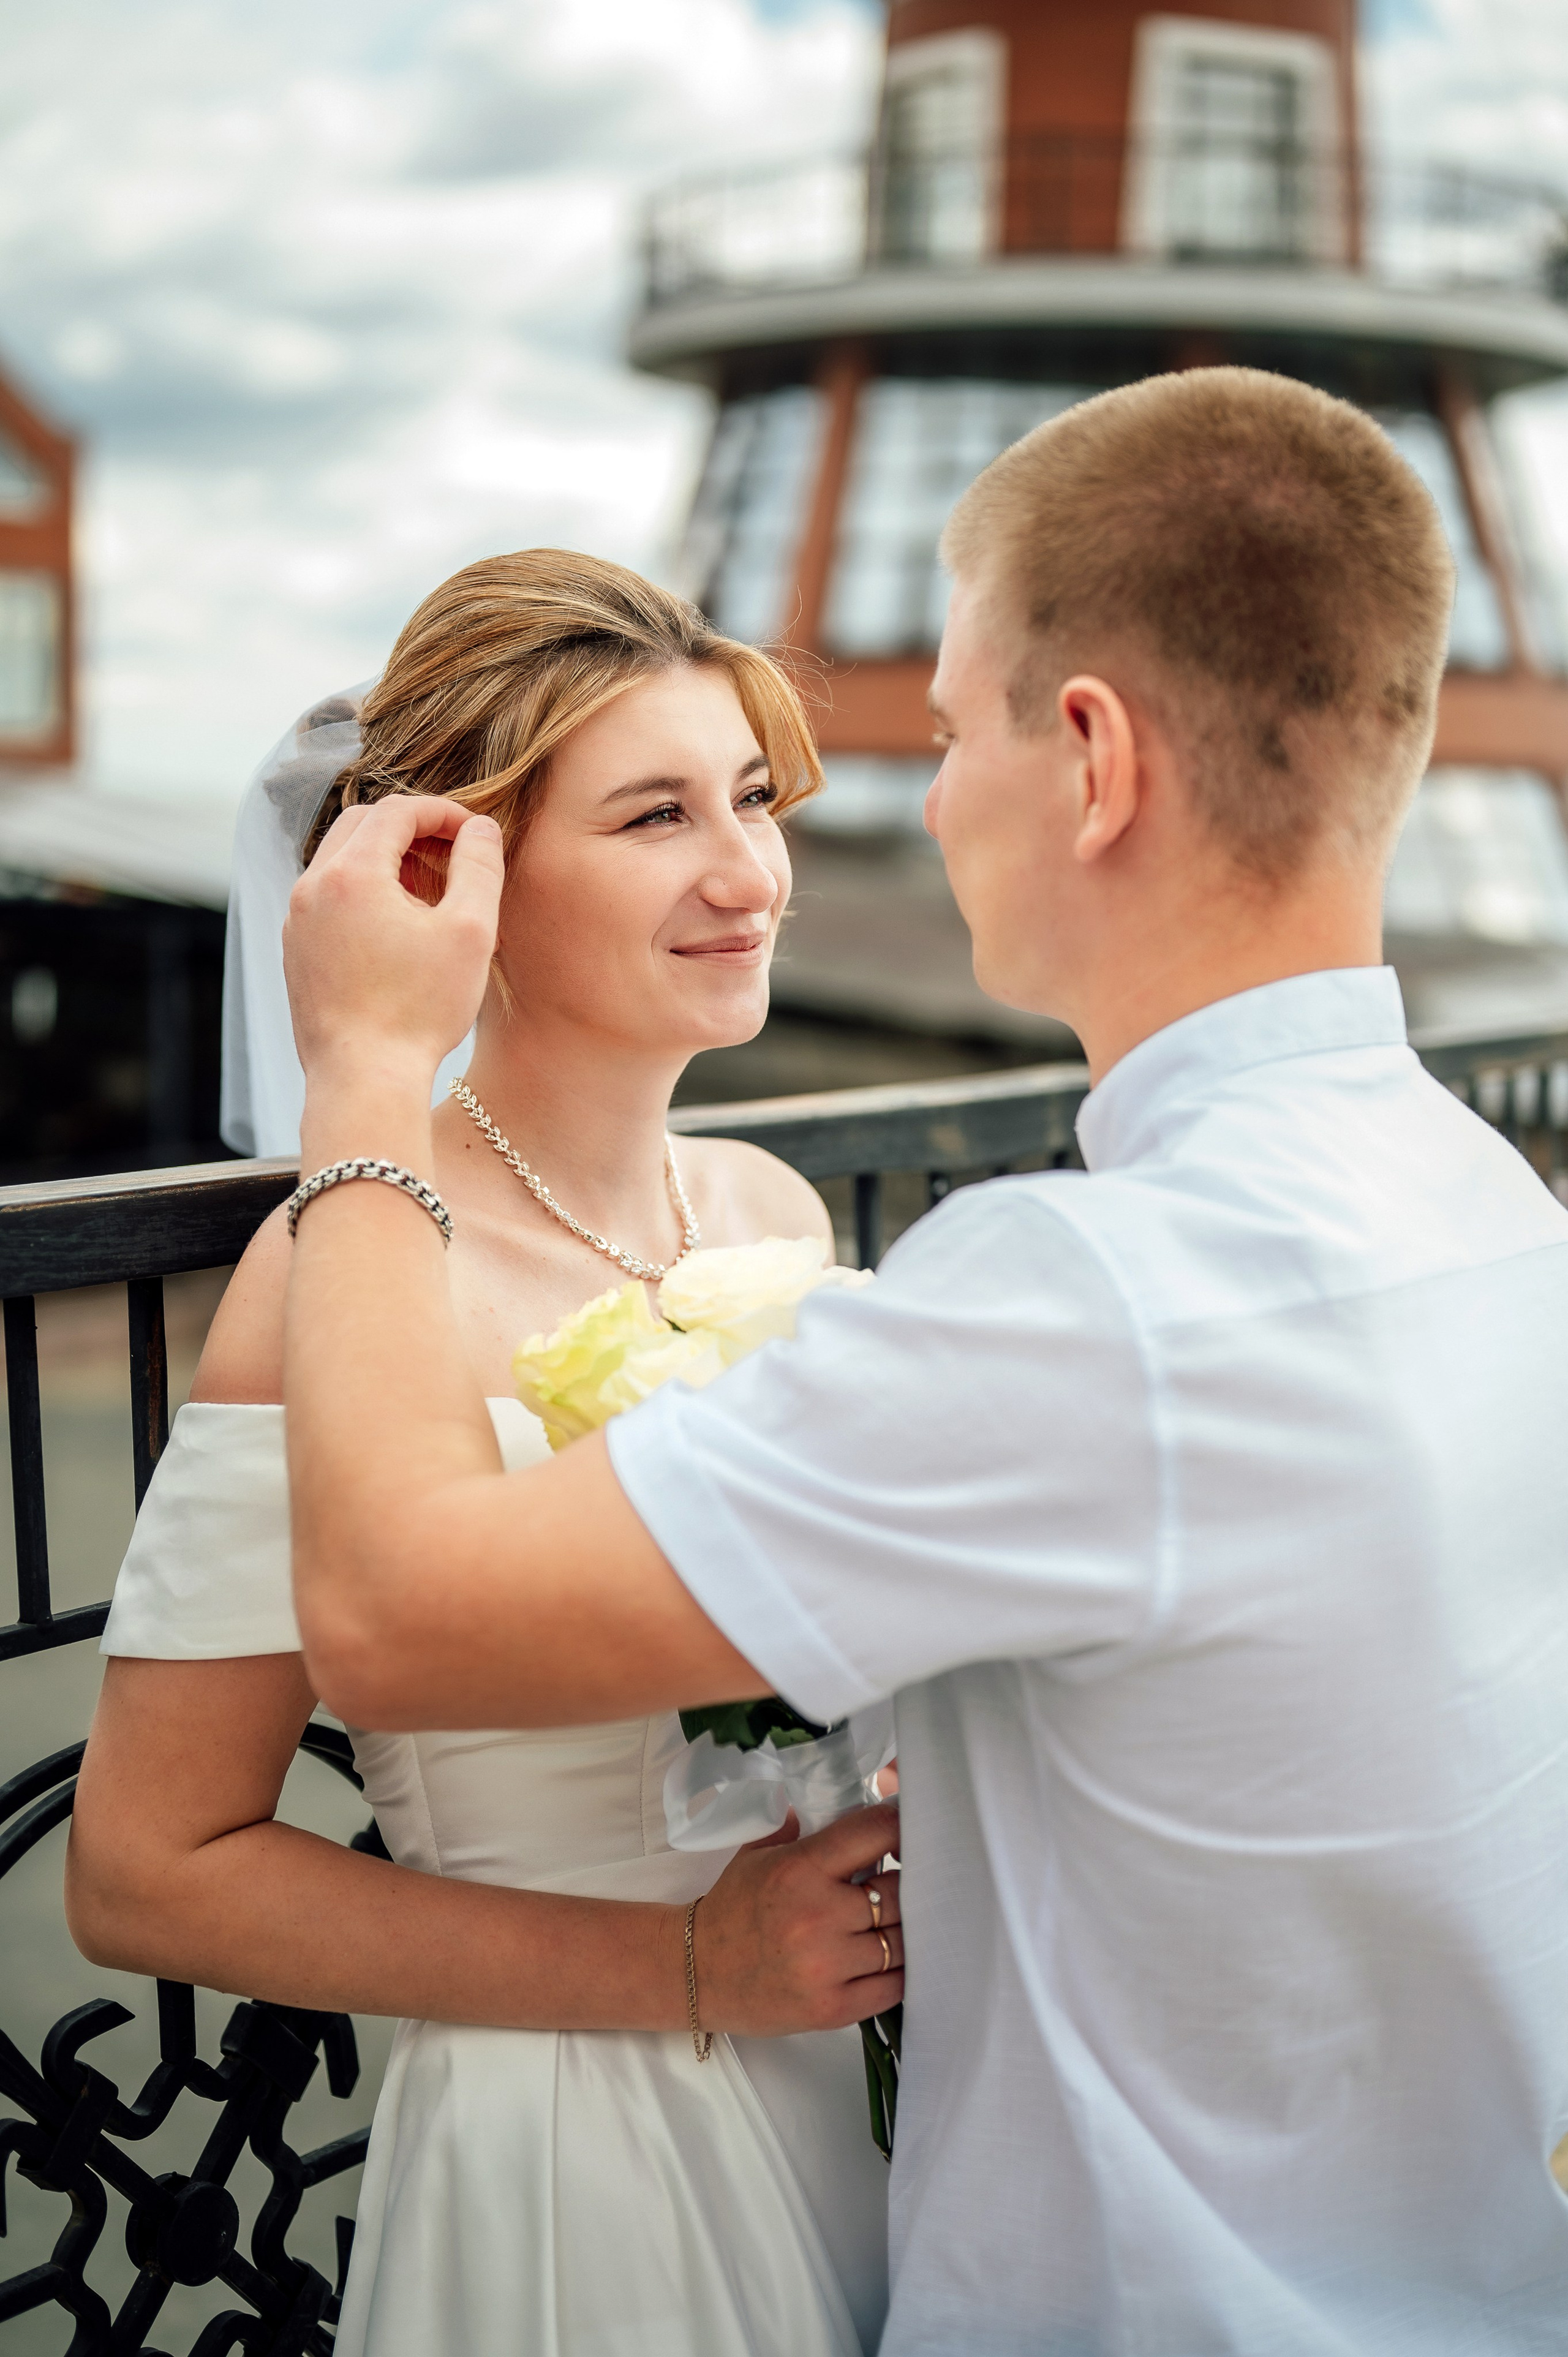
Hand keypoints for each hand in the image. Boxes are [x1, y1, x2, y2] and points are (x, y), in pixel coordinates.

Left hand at [283, 797, 503, 1086]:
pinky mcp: (295, 952)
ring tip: (429, 894)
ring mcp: (296, 922)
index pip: (397, 810)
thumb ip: (479, 867)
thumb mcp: (470, 932)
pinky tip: (397, 931)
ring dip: (385, 861)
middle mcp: (311, 888)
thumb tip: (480, 829)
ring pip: (340, 862)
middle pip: (360, 825)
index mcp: (350, 873)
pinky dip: (363, 894)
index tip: (473, 833)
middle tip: (451, 854)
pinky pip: (328, 900)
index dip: (442, 812)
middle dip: (409, 828)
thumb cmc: (419, 1011)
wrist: (362, 1080)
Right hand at [691, 1800, 902, 2036]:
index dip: (900, 1828)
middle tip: (907, 1884)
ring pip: (901, 1942)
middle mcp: (818, 1916)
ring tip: (898, 1922)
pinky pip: (892, 1987)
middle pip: (900, 1894)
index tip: (908, 1833)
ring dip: (905, 1930)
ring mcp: (827, 1967)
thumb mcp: (758, 1855)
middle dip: (909, 1886)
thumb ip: (800, 1828)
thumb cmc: (732, 1909)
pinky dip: (899, 1972)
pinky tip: (891, 1959)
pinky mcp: (833, 2010)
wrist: (696, 1973)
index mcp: (800, 1869)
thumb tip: (844, 1804)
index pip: (874, 1833)